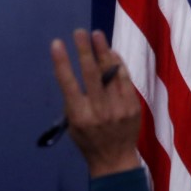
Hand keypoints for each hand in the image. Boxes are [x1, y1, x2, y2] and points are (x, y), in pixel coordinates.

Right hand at [50, 29, 141, 178]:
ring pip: (110, 73)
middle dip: (84, 50)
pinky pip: (125, 80)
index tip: (57, 44)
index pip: (67, 83)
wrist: (115, 159)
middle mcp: (98, 110)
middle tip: (79, 32)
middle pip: (91, 74)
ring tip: (96, 35)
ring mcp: (118, 107)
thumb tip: (78, 73)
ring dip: (102, 52)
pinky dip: (119, 65)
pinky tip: (112, 53)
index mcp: (79, 115)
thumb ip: (74, 101)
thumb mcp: (73, 125)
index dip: (62, 62)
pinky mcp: (133, 106)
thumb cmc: (88, 141)